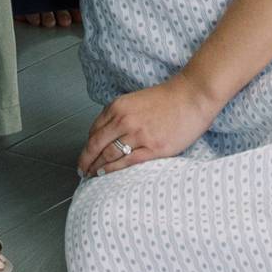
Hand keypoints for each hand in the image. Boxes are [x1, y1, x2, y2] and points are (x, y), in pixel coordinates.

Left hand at [79, 73, 215, 178]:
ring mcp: (138, 135)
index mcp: (118, 107)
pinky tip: (105, 175)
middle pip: (96, 144)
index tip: (84, 155)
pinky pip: (126, 162)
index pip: (94, 130)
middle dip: (86, 159)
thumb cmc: (167, 99)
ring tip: (91, 175)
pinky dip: (112, 170)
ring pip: (109, 154)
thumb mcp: (135, 101)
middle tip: (81, 170)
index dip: (87, 146)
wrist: (191, 97)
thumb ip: (120, 115)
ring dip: (97, 167)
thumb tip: (108, 134)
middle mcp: (124, 120)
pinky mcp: (153, 148)